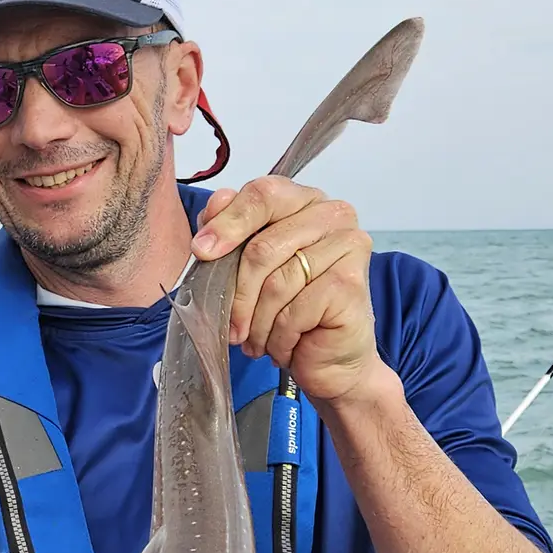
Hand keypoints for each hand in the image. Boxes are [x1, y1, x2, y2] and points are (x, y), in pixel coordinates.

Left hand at [191, 176, 383, 404]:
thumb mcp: (247, 270)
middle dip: (238, 295)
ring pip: (276, 284)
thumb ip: (230, 235)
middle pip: (263, 246)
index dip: (228, 223)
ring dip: (258, 324)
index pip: (263, 195)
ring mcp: (348, 245)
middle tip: (231, 326)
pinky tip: (283, 345)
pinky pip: (294, 312)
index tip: (201, 251)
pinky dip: (279, 337)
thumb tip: (210, 213)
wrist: (327, 357)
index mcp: (305, 200)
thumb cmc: (288, 310)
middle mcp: (333, 215)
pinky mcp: (351, 282)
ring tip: (258, 340)